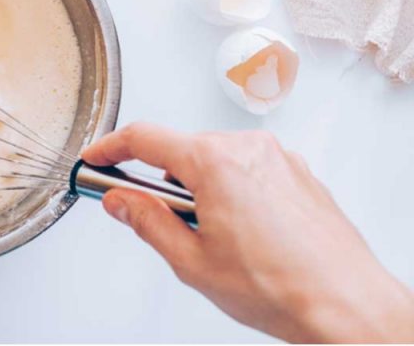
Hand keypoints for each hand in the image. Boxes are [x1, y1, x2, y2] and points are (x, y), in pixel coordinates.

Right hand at [82, 123, 413, 342]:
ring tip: (209, 237)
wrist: (347, 304)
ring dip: (198, 187)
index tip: (95, 158)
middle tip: (147, 215)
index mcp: (215, 163)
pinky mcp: (297, 172)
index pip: (144, 138)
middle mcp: (248, 149)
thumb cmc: (282, 287)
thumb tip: (121, 202)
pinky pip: (247, 168)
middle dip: (158, 179)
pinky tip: (239, 232)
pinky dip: (230, 189)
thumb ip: (147, 222)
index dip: (110, 148)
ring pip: (215, 159)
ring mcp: (277, 157)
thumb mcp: (191, 261)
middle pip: (181, 149)